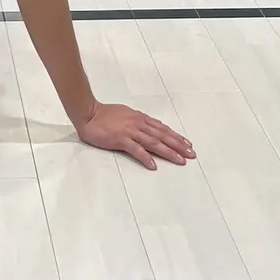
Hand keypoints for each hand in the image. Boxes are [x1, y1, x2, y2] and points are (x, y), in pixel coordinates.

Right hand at [76, 101, 194, 168]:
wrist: (88, 113)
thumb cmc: (104, 114)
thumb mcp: (125, 114)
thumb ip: (137, 121)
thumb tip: (149, 128)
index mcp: (139, 117)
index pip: (162, 128)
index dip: (175, 136)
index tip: (187, 144)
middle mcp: (138, 123)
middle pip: (162, 135)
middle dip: (178, 145)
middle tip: (191, 154)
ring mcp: (130, 131)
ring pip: (154, 142)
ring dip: (168, 151)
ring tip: (180, 160)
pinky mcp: (121, 139)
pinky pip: (136, 150)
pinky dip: (146, 158)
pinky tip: (154, 166)